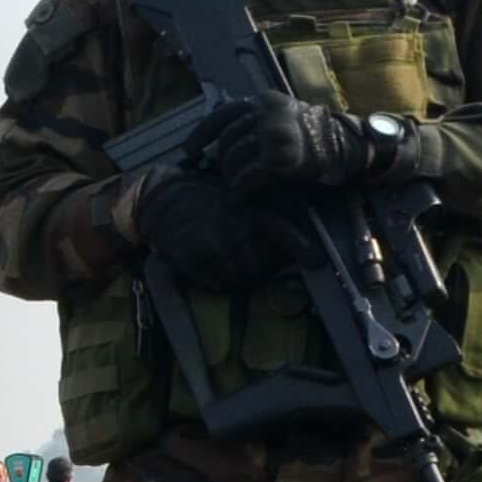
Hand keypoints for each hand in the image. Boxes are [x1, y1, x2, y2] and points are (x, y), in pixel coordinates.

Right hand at [135, 173, 295, 293]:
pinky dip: (218, 280)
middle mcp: (236, 225)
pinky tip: (210, 265)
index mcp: (250, 208)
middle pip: (263, 264)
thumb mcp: (241, 199)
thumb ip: (269, 214)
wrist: (163, 202)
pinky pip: (219, 283)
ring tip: (227, 261)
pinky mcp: (197, 257)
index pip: (282, 229)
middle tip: (245, 258)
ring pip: (243, 278)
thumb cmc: (208, 202)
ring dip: (239, 275)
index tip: (318, 261)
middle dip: (259, 266)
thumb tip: (300, 238)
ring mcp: (216, 243)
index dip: (302, 246)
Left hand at [206, 97, 390, 194]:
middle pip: (227, 139)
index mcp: (265, 101)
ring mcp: (273, 133)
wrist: (346, 147)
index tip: (189, 150)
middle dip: (222, 161)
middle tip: (225, 175)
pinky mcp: (280, 157)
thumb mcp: (282, 116)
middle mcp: (267, 113)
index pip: (224, 113)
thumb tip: (218, 129)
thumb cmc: (312, 137)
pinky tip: (240, 196)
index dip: (202, 132)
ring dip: (230, 176)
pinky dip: (241, 188)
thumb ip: (254, 119)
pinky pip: (248, 175)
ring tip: (234, 186)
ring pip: (233, 157)